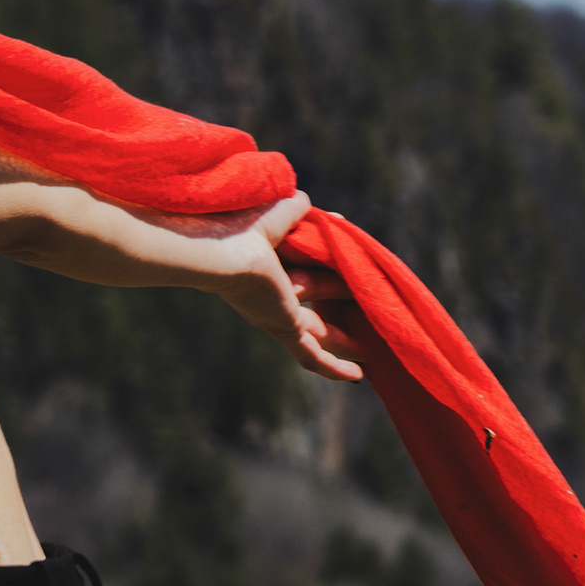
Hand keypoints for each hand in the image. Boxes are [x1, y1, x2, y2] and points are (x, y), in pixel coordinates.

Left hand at [178, 192, 368, 383]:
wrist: (218, 245)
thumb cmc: (240, 222)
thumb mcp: (280, 210)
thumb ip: (299, 209)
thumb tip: (319, 212)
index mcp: (263, 263)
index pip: (300, 263)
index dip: (324, 256)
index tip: (343, 239)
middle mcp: (267, 294)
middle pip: (310, 304)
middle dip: (332, 305)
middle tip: (359, 307)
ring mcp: (274, 315)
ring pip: (316, 332)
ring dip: (341, 339)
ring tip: (365, 349)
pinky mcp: (283, 329)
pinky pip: (312, 355)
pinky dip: (334, 366)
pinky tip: (355, 376)